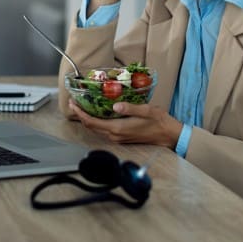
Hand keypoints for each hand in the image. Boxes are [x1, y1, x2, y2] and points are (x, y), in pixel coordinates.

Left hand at [68, 98, 182, 147]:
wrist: (169, 135)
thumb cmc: (159, 121)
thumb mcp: (146, 110)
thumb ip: (129, 108)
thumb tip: (115, 106)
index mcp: (118, 129)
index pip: (92, 122)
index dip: (80, 113)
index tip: (73, 104)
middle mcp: (115, 135)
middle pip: (91, 127)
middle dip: (81, 115)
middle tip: (74, 103)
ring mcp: (118, 138)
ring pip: (97, 129)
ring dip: (87, 119)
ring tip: (82, 107)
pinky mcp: (122, 137)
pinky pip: (103, 130)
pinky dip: (96, 122)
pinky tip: (96, 114)